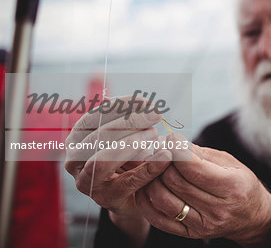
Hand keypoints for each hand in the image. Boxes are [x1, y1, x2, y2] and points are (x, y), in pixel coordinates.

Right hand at [65, 95, 171, 245]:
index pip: (93, 116)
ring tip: (154, 134)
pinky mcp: (106, 198)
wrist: (133, 194)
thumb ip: (131, 118)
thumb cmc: (129, 157)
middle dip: (129, 122)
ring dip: (131, 143)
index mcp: (77, 138)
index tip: (146, 101)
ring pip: (103, 160)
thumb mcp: (127, 135)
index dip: (120, 106)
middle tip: (155, 115)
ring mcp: (87, 182)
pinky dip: (149, 167)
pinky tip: (166, 156)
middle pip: (98, 136)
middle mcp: (75, 160)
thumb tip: (147, 104)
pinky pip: (129, 181)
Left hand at [136, 132, 270, 246]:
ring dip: (152, 179)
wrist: (251, 217)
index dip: (176, 150)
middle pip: (175, 182)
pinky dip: (147, 201)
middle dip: (163, 161)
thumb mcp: (230, 163)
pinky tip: (147, 186)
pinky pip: (158, 218)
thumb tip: (173, 141)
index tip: (171, 138)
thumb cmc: (241, 183)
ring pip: (163, 199)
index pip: (193, 168)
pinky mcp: (190, 234)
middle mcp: (217, 209)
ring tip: (154, 166)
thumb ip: (201, 154)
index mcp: (231, 187)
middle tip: (161, 150)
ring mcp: (203, 224)